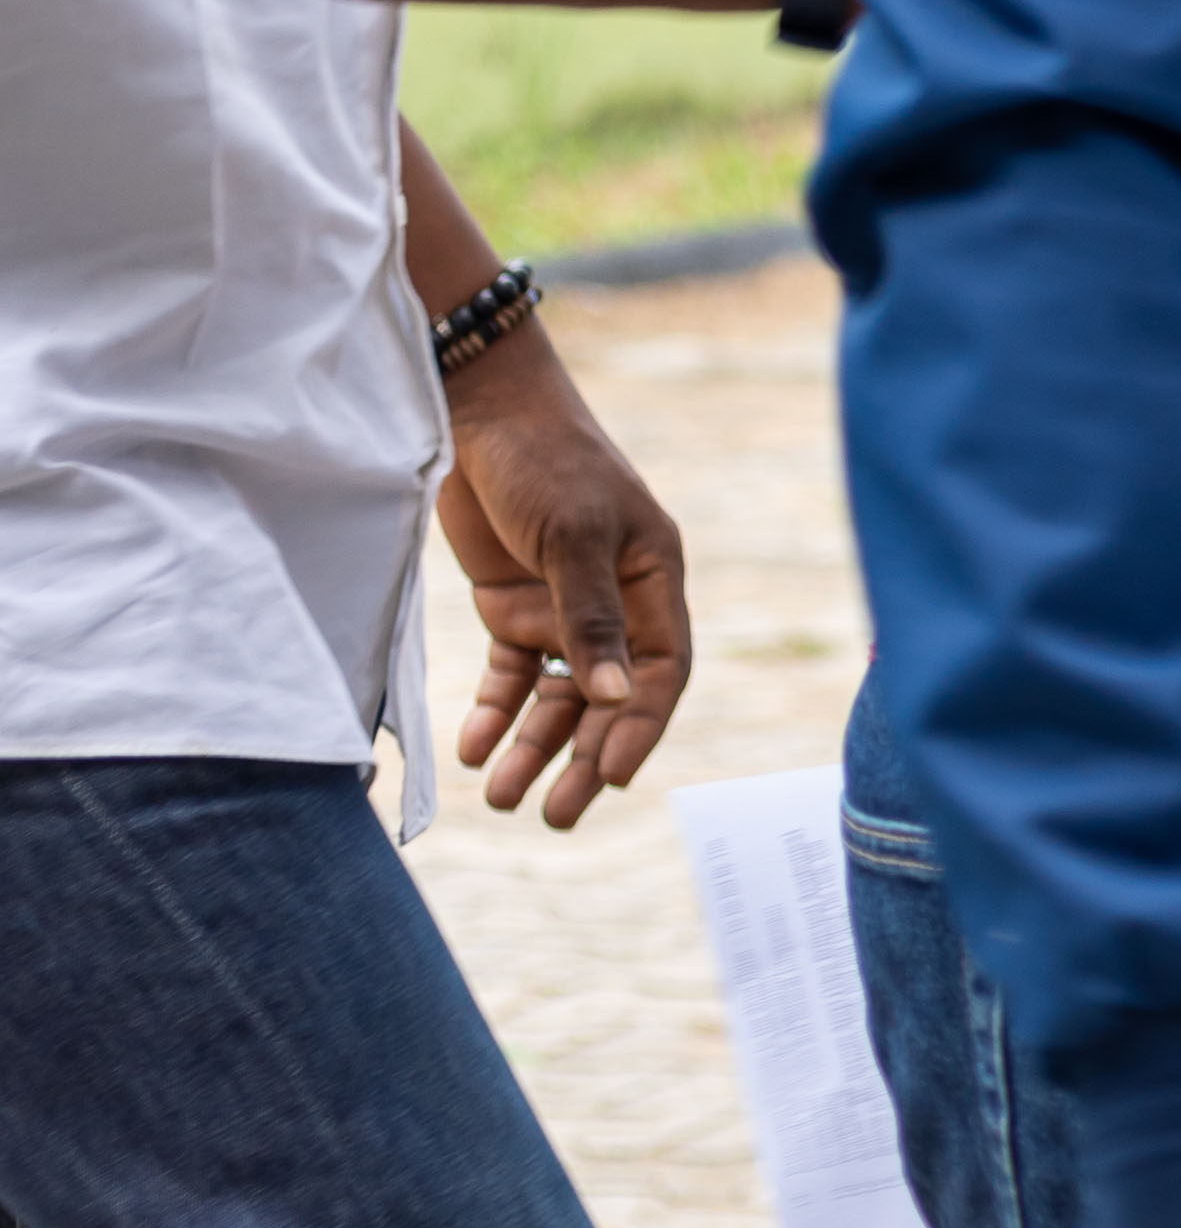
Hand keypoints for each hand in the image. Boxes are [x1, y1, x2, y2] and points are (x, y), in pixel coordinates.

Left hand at [436, 328, 693, 824]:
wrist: (476, 411)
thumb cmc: (544, 460)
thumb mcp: (573, 536)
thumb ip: (589, 617)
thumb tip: (612, 698)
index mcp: (653, 578)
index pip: (661, 671)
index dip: (639, 726)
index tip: (612, 776)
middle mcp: (615, 599)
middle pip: (608, 696)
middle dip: (583, 757)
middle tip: (557, 816)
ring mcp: (562, 603)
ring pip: (556, 695)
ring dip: (532, 745)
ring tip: (500, 796)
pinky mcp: (511, 602)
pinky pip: (509, 673)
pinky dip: (493, 711)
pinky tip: (472, 746)